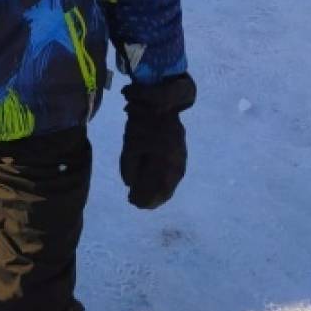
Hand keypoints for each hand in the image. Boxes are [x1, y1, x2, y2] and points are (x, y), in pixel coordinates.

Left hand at [120, 73, 195, 209]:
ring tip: (148, 201)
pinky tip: (159, 189)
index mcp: (161, 161)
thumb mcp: (130, 145)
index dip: (142, 196)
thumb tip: (130, 185)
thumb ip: (129, 167)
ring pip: (170, 183)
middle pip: (163, 188)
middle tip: (139, 205)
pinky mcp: (181, 155)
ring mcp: (180, 160)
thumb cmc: (141, 124)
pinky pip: (174, 176)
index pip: (152, 186)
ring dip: (159, 194)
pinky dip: (166, 185)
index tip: (132, 202)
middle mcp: (174, 164)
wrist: (162, 105)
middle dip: (151, 198)